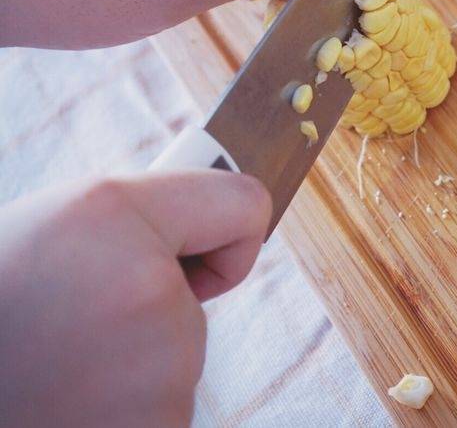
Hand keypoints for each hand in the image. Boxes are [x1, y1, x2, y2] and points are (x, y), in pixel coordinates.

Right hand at [0, 170, 270, 425]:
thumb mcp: (59, 226)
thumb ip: (151, 216)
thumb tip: (238, 225)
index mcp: (112, 219)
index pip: (245, 208)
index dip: (219, 234)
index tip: (190, 256)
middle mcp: (150, 294)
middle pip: (197, 303)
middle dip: (145, 312)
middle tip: (62, 328)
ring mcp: (158, 380)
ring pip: (174, 361)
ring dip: (130, 369)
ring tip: (53, 370)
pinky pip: (160, 409)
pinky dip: (123, 413)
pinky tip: (65, 406)